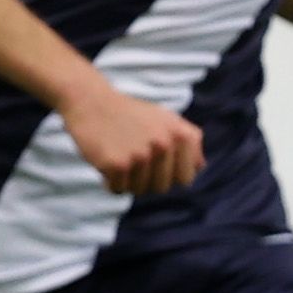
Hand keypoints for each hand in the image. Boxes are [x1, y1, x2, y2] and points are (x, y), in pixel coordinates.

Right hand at [59, 81, 203, 195]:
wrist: (91, 101)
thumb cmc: (130, 113)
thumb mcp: (166, 119)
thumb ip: (188, 141)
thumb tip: (200, 167)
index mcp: (181, 136)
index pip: (185, 178)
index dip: (168, 174)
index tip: (154, 161)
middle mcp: (164, 145)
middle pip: (161, 187)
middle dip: (146, 179)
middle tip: (132, 159)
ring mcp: (140, 156)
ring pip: (139, 190)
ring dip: (127, 180)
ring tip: (119, 157)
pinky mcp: (116, 164)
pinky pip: (117, 190)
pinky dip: (110, 181)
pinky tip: (106, 161)